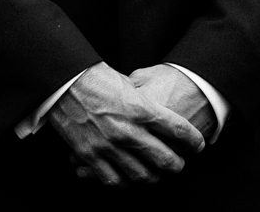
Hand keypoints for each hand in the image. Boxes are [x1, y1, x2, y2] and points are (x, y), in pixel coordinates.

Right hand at [47, 62, 204, 186]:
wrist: (61, 79)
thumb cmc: (94, 76)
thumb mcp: (127, 83)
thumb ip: (144, 102)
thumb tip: (158, 113)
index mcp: (140, 108)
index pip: (179, 131)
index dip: (194, 141)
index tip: (198, 144)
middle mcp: (128, 131)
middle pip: (167, 160)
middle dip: (178, 164)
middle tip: (179, 162)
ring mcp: (108, 146)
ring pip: (143, 176)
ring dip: (154, 177)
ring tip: (155, 173)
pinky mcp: (89, 155)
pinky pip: (113, 180)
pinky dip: (124, 182)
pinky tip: (127, 176)